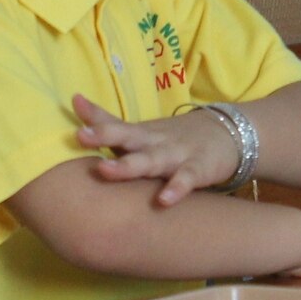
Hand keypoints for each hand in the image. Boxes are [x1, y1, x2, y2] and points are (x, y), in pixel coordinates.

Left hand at [77, 95, 238, 206]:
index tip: (73, 114)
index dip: (93, 121)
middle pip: (126, 137)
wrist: (227, 134)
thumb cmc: (173, 138)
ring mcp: (176, 154)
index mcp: (139, 134)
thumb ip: (108, 121)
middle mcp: (153, 141)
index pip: (113, 124)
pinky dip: (176, 188)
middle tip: (80, 135)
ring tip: (105, 170)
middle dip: (103, 135)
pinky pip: (186, 179)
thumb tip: (75, 99)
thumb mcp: (141, 131)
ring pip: (150, 160)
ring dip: (128, 165)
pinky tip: (163, 200)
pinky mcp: (198, 169)